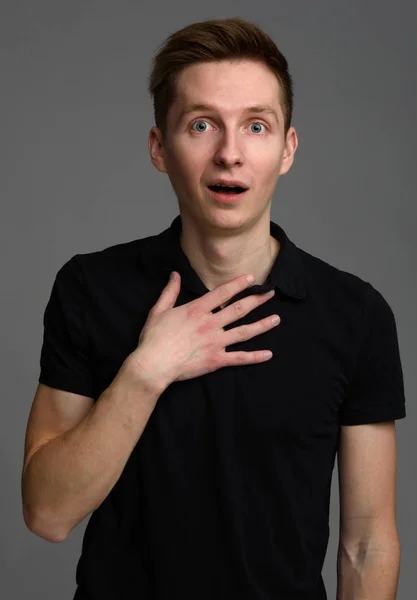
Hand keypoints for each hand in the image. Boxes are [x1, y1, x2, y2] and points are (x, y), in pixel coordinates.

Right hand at [129, 271, 279, 388]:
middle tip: (270, 294)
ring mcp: (215, 343)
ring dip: (262, 325)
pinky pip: (239, 358)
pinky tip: (268, 354)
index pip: (222, 293)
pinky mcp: (216, 360)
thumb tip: (175, 275)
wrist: (154, 365)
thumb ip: (170, 292)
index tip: (251, 278)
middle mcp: (210, 324)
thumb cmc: (154, 338)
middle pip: (239, 309)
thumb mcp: (159, 311)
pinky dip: (254, 357)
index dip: (238, 284)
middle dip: (257, 300)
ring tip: (276, 319)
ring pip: (244, 332)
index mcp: (197, 310)